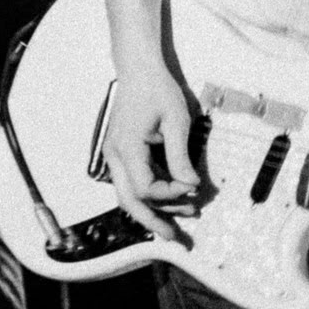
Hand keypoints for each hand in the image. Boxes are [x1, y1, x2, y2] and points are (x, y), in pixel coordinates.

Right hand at [104, 69, 200, 242]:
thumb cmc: (157, 90)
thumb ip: (181, 156)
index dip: (171, 194)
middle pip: (129, 200)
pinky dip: (149, 196)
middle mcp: (114, 156)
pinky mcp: (120, 153)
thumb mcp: (176, 121)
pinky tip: (167, 203)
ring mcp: (114, 155)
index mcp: (127, 147)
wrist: (138, 69)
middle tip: (176, 239)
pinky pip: (131, 182)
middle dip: (152, 222)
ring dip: (151, 211)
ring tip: (177, 223)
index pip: (146, 187)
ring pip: (128, 195)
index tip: (193, 189)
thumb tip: (190, 186)